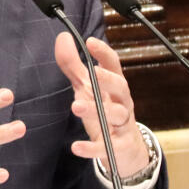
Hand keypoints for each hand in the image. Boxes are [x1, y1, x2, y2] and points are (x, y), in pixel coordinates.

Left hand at [53, 32, 152, 175]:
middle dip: (108, 80)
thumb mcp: (87, 88)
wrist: (125, 151)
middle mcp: (123, 103)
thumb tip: (63, 37)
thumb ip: (73, 65)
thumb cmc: (104, 112)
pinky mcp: (118, 147)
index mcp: (115, 87)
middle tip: (93, 73)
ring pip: (115, 115)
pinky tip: (76, 147)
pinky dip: (91, 148)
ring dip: (96, 110)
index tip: (90, 42)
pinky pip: (106, 147)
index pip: (114, 66)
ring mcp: (122, 125)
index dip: (104, 53)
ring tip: (75, 106)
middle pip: (121, 88)